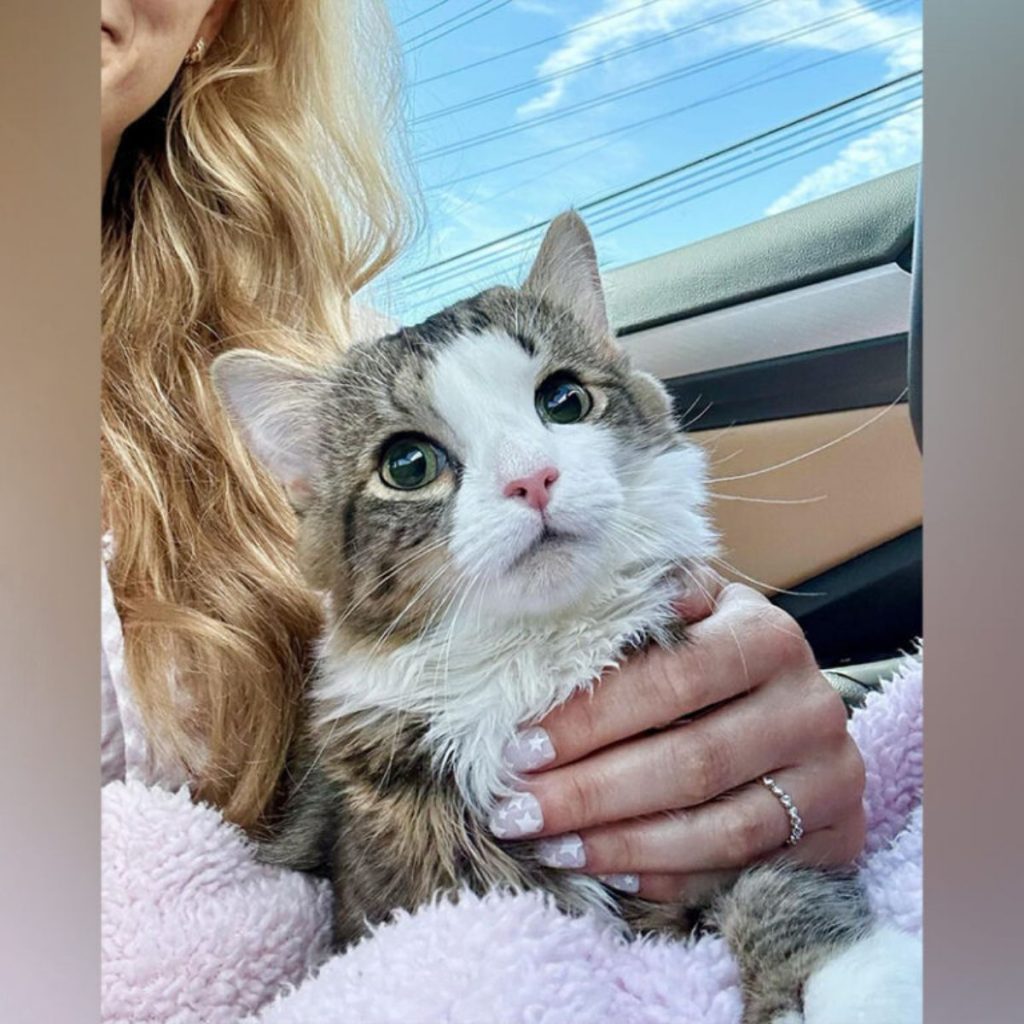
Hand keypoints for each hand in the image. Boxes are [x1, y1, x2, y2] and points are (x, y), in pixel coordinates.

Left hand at [489, 576, 865, 900]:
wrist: (799, 704)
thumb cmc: (717, 653)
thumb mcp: (691, 614)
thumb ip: (646, 609)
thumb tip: (576, 597)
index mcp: (768, 637)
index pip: (671, 680)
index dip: (592, 718)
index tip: (520, 746)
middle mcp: (810, 706)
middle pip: (692, 761)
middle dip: (592, 792)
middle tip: (518, 811)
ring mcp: (830, 776)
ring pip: (721, 828)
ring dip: (623, 845)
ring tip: (551, 847)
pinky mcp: (837, 834)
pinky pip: (743, 869)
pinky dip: (670, 876)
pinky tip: (609, 872)